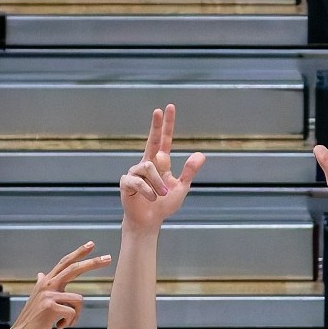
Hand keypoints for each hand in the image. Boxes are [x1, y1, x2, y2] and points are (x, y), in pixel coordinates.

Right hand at [4, 242, 111, 328]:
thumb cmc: (35, 318)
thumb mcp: (39, 298)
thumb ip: (42, 285)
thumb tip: (40, 273)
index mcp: (47, 282)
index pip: (65, 263)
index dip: (77, 253)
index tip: (91, 244)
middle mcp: (47, 285)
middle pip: (73, 269)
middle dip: (92, 263)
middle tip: (109, 258)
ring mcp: (48, 294)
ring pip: (79, 300)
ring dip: (75, 316)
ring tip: (62, 322)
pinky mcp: (50, 305)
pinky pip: (73, 312)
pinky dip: (69, 322)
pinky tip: (58, 326)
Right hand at [119, 104, 205, 232]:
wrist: (149, 221)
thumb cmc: (164, 204)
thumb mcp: (181, 187)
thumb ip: (189, 171)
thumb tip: (200, 154)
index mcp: (160, 162)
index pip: (164, 140)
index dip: (166, 125)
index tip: (168, 108)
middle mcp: (147, 163)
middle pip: (151, 141)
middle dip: (156, 126)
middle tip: (158, 110)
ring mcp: (135, 172)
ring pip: (148, 168)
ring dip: (158, 184)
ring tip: (161, 194)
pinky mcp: (126, 182)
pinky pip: (138, 182)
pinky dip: (148, 192)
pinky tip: (151, 198)